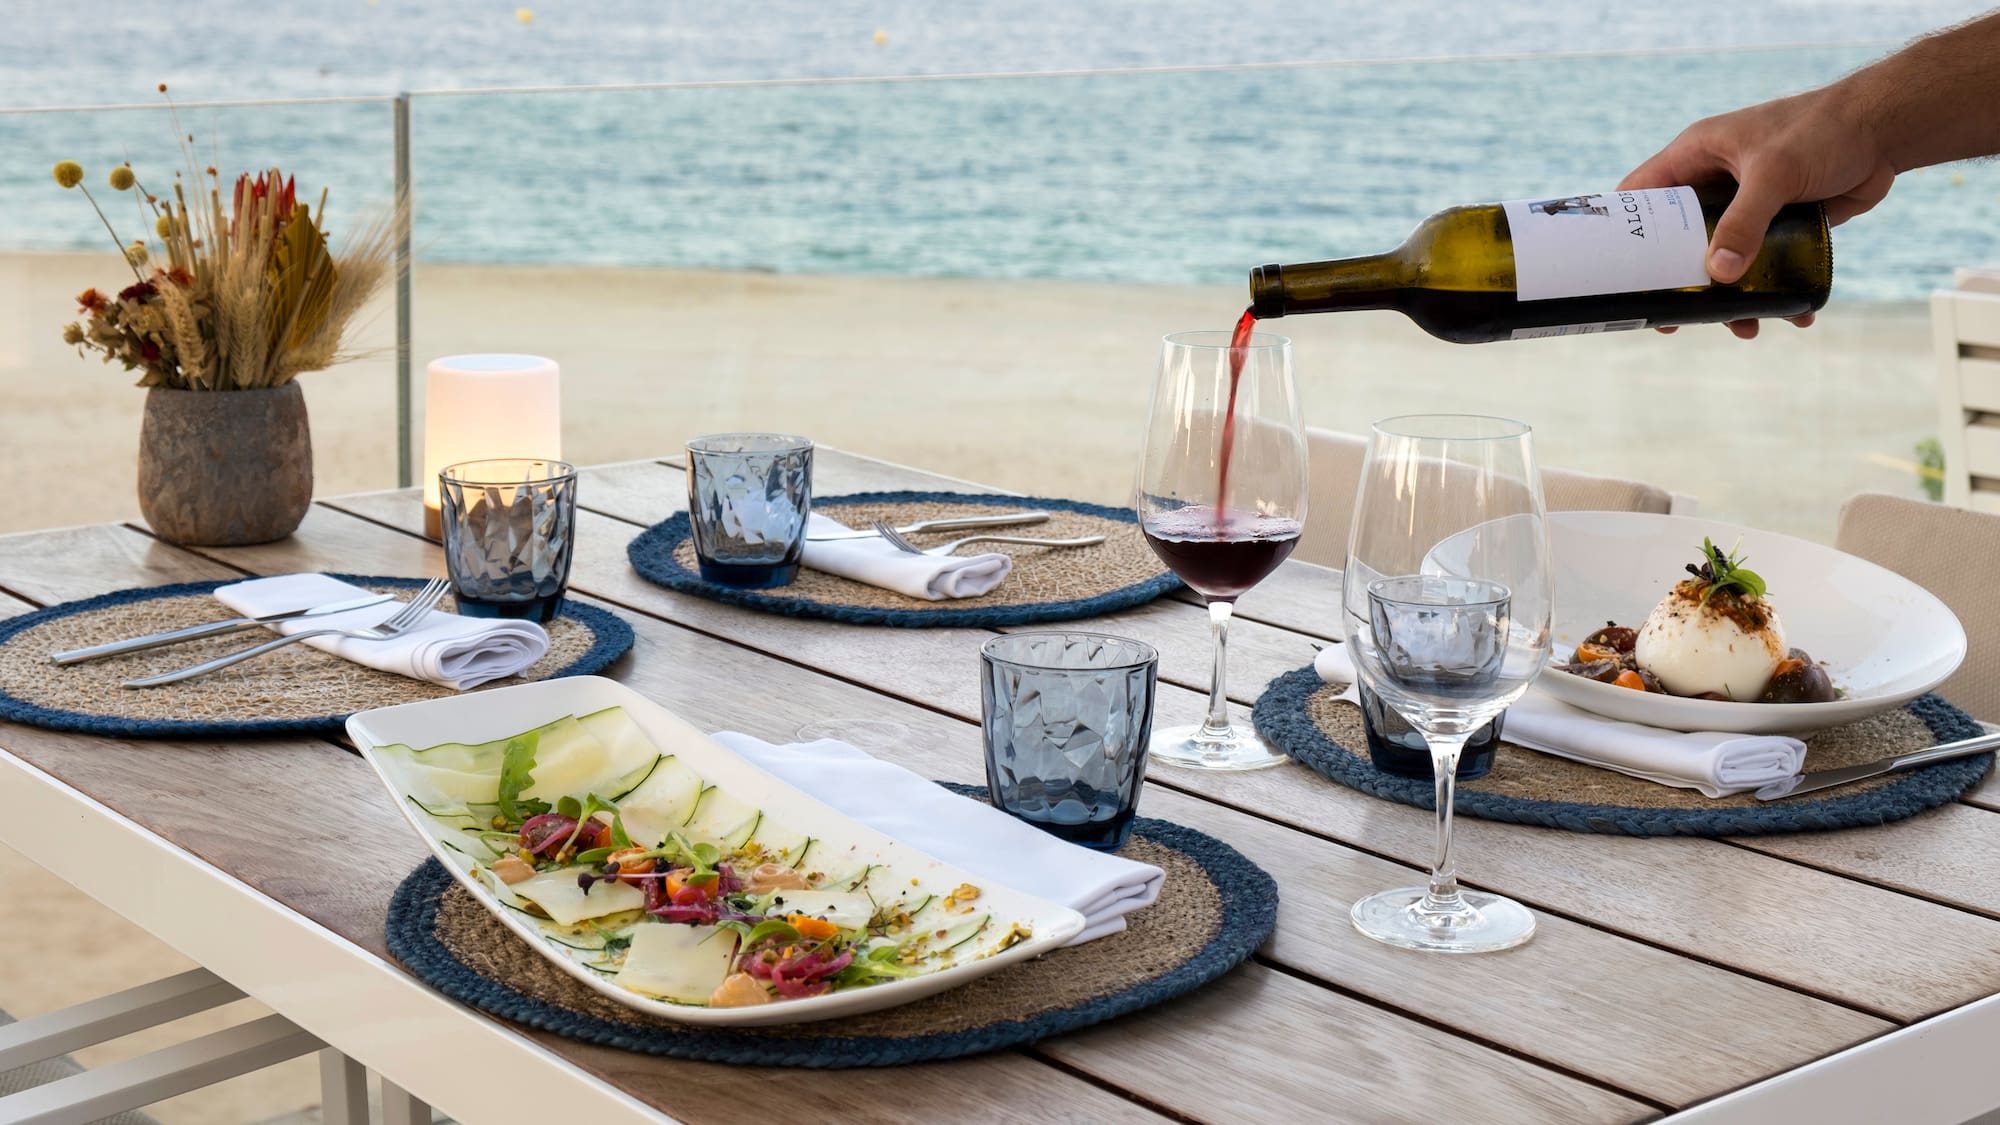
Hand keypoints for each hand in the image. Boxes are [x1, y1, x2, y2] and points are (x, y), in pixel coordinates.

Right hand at [1619, 87, 1896, 337]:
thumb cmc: (1823, 129)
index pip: (1640, 195)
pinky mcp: (1779, 223)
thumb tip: (1721, 276)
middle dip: (1682, 283)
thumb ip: (1745, 222)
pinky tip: (1791, 313)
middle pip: (1678, 240)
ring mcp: (1746, 205)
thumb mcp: (1776, 172)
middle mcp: (1714, 183)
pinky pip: (1765, 264)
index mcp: (1696, 156)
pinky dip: (1773, 291)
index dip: (1622, 233)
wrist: (1887, 130)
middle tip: (1676, 322)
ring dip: (1733, 298)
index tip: (1616, 276)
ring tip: (1746, 328)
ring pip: (1724, 259)